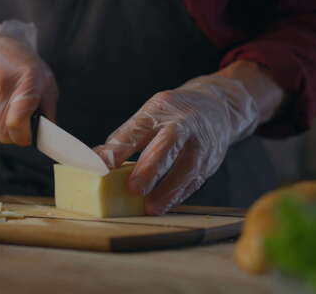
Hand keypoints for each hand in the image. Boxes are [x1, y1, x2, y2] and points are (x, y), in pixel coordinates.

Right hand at [0, 20, 58, 145]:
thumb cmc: (16, 63)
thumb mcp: (43, 77)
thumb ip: (48, 108)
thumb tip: (47, 134)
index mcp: (25, 80)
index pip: (16, 124)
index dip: (23, 137)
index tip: (26, 134)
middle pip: (4, 135)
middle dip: (12, 134)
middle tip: (15, 119)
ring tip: (0, 109)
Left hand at [94, 74, 259, 214]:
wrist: (217, 107)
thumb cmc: (172, 115)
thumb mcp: (148, 115)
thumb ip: (125, 138)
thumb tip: (98, 161)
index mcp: (159, 110)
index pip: (136, 129)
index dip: (120, 148)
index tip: (103, 165)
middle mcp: (182, 125)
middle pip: (168, 144)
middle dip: (151, 167)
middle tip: (135, 188)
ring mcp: (200, 143)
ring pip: (187, 168)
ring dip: (168, 190)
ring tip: (150, 208)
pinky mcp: (209, 163)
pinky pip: (195, 182)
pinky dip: (179, 196)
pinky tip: (164, 206)